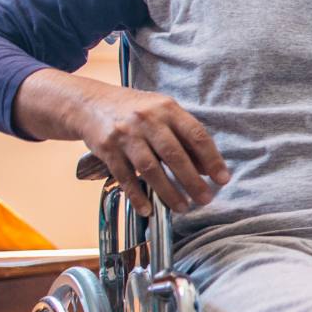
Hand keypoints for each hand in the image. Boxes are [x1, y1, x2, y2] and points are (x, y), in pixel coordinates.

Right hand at [65, 78, 229, 215]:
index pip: (196, 135)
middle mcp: (147, 120)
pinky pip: (125, 177)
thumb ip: (185, 137)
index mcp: (167, 109)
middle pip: (174, 155)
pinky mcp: (107, 149)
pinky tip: (148, 209)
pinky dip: (137, 195)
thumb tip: (207, 168)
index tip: (222, 179)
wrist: (88, 102)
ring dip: (168, 192)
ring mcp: (125, 134)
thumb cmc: (135, 111)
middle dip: (192, 181)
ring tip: (182, 207)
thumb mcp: (163, 114)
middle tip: (205, 199)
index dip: (212, 159)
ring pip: (150, 168)